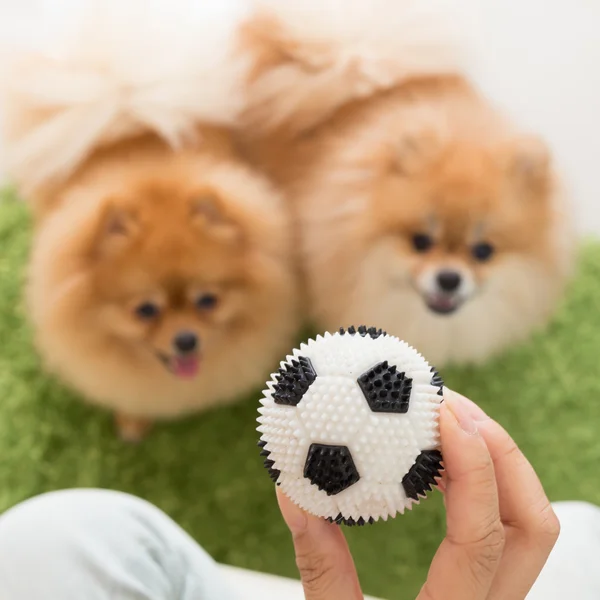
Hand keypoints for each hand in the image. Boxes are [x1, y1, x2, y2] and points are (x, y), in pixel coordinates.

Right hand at [276, 389, 559, 599]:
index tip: (446, 415)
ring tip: (452, 424)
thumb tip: (292, 491)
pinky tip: (445, 465)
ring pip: (529, 525)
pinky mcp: (491, 592)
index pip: (483, 537)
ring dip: (500, 464)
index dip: (473, 467)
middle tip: (455, 408)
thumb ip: (318, 566)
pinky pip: (506, 529)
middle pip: (535, 523)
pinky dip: (486, 484)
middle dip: (503, 452)